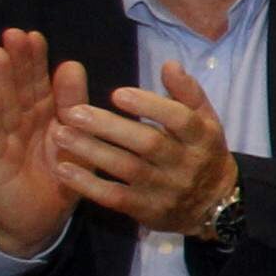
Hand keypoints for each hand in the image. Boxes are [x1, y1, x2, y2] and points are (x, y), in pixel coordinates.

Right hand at [0, 29, 81, 259]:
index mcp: (42, 115)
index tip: (34, 35)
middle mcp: (19, 122)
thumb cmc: (59, 176)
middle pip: (16, 87)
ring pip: (1, 106)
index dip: (34, 59)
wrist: (42, 221)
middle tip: (14, 33)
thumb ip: (72, 104)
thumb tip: (71, 64)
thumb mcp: (74, 137)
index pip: (37, 82)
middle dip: (15, 61)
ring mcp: (3, 140)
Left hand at [54, 62, 238, 234]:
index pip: (180, 119)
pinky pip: (115, 198)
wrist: (215, 205)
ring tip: (60, 134)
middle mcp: (186, 164)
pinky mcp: (148, 210)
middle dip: (109, 127)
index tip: (117, 94)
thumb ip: (187, 92)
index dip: (149, 106)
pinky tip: (64, 169)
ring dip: (92, 151)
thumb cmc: (202, 152)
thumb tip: (169, 64)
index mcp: (202, 137)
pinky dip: (88, 185)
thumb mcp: (205, 120)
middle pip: (148, 143)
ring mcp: (166, 189)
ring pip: (127, 169)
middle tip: (72, 112)